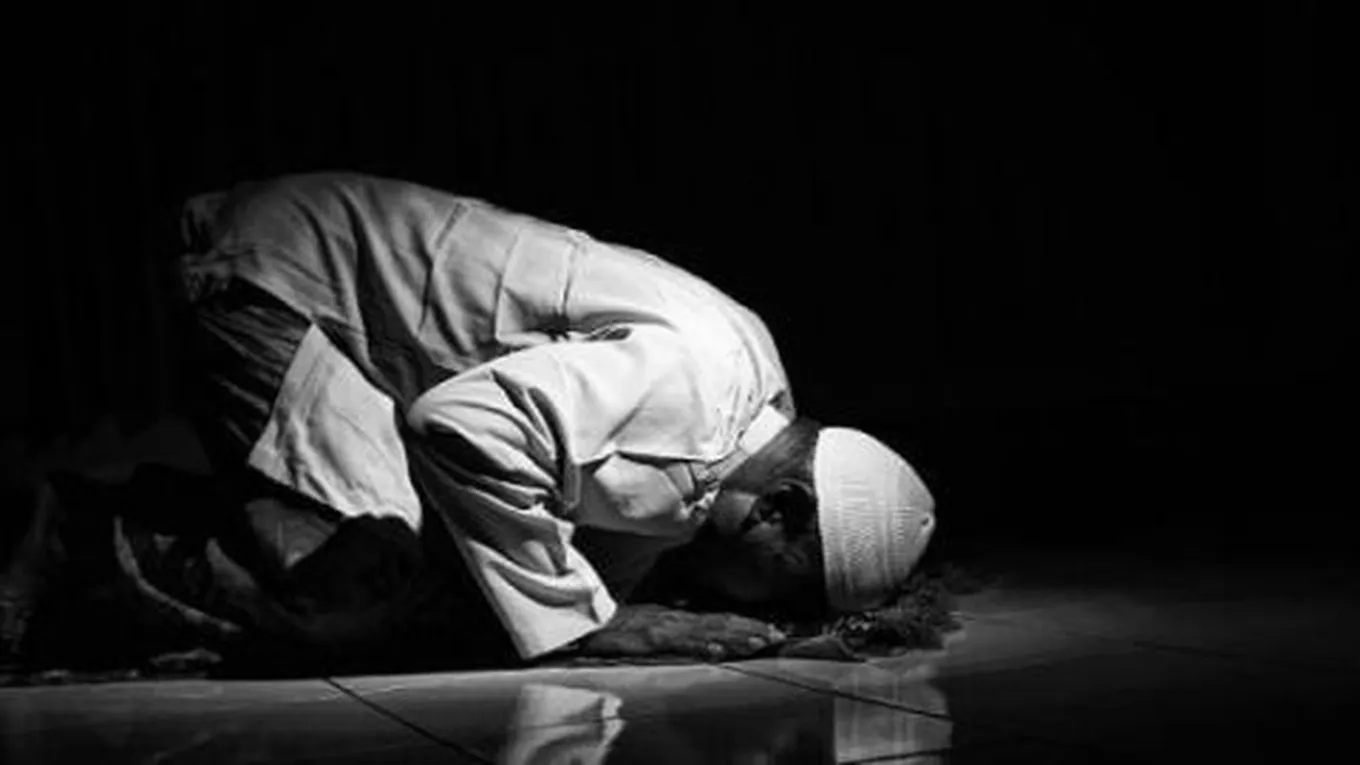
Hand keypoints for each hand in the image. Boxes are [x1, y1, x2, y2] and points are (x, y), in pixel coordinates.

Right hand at [574, 604, 786, 661]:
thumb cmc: (619, 626)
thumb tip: (703, 634)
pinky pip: (680, 642)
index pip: (718, 618)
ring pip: (707, 630)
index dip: (746, 623)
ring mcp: (665, 628)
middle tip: (777, 635)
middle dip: (750, 629)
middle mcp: (676, 618)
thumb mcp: (652, 624)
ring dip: (736, 636)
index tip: (770, 628)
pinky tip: (719, 649)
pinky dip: (701, 644)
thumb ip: (676, 626)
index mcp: (678, 616)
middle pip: (720, 622)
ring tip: (760, 641)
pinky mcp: (651, 638)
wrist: (588, 625)